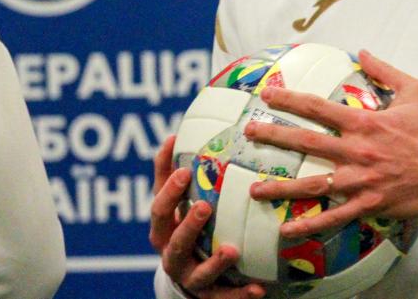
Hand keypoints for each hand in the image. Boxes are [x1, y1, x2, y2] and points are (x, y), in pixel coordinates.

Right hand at [149, 135, 264, 297]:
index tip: (186, 171)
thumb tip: (174, 134)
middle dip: (188, 226)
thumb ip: (169, 173)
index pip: (159, 210)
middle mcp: (172, 256)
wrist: (186, 277)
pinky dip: (240, 294)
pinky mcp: (209, 297)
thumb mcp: (173, 203)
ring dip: (214, 262)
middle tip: (204, 207)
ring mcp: (190, 278)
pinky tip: (258, 289)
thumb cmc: (182, 227)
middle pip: (175, 243)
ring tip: (232, 250)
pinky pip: (224, 298)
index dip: (170, 191)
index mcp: (163, 230)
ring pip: (198, 275)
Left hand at [245, 50, 417, 237]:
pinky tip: (287, 228)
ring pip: (312, 184)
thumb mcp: (414, 91)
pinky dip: (309, 224)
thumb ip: (385, 71)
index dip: (289, 99)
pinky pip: (333, 216)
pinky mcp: (367, 204)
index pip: (317, 107)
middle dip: (274, 136)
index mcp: (364, 122)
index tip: (267, 95)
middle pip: (306, 142)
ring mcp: (359, 180)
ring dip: (281, 187)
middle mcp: (356, 151)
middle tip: (249, 133)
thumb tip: (363, 52)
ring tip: (254, 188)